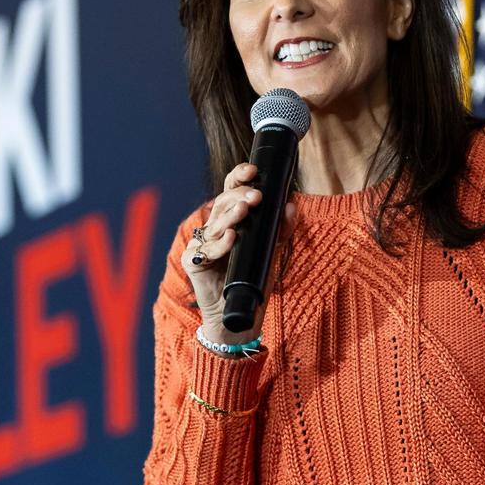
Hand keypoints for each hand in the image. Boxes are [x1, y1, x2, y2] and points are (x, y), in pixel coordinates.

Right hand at [181, 163, 297, 344]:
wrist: (239, 314)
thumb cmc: (252, 279)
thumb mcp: (271, 250)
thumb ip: (281, 229)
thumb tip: (290, 204)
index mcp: (230, 220)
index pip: (231, 190)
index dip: (238, 177)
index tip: (252, 170)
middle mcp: (214, 228)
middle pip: (221, 203)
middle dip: (238, 196)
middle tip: (255, 196)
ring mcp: (202, 245)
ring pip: (214, 224)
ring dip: (229, 216)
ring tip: (244, 209)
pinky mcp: (193, 263)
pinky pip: (205, 251)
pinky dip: (219, 245)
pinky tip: (231, 237)